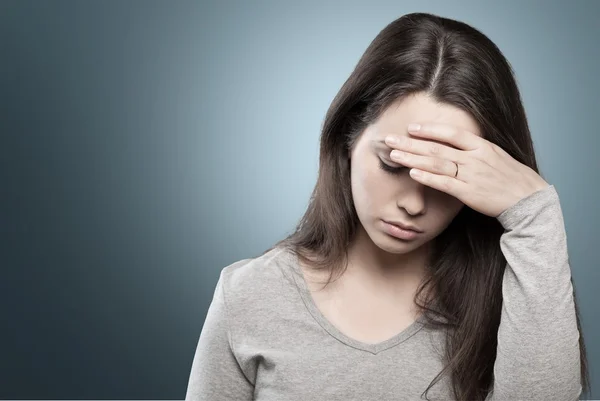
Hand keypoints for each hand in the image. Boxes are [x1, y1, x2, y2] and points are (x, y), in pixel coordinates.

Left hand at [384, 123, 549, 217]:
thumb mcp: (495, 156)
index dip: (429, 129)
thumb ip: (474, 149)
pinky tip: (413, 172)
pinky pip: (444, 183)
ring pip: (436, 163)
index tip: (411, 127)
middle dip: (410, 143)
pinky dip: (428, 177)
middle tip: (389, 139)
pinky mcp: (469, 193)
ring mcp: (472, 175)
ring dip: (413, 158)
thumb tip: (453, 143)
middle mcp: (475, 158)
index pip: (451, 133)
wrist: (529, 200)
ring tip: (393, 154)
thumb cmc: (511, 178)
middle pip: (437, 147)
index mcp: (482, 146)